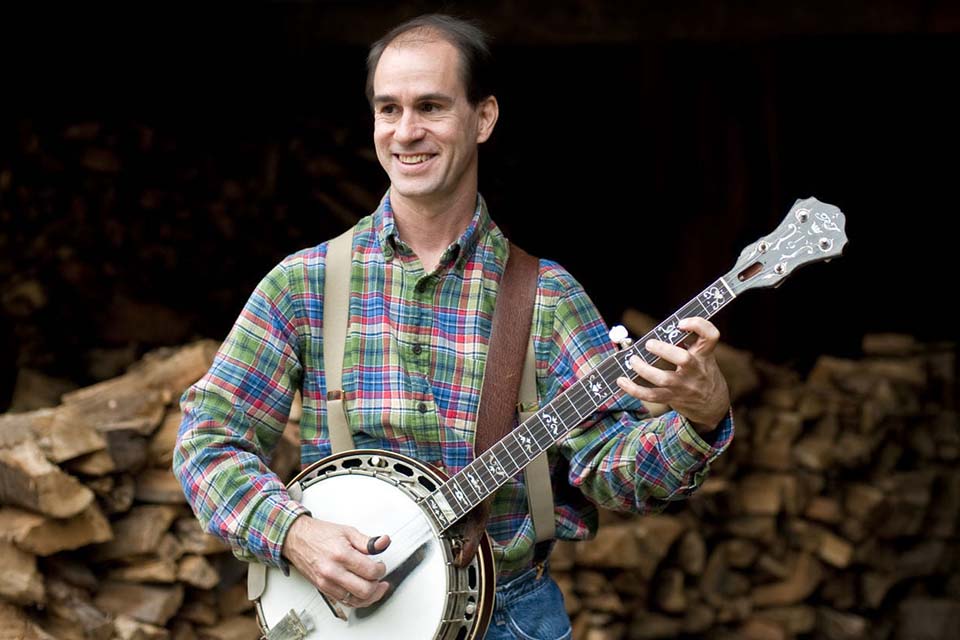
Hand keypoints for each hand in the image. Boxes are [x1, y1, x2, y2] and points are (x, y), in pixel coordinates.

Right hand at [282, 516, 390, 607]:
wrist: (297, 539)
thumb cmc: (319, 534)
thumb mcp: (347, 532)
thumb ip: (368, 541)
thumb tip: (384, 542)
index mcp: (341, 555)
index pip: (370, 571)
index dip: (381, 570)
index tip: (380, 565)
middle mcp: (333, 572)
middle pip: (365, 590)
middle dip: (378, 585)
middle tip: (379, 577)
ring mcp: (327, 583)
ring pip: (356, 601)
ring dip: (370, 596)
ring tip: (374, 586)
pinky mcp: (323, 590)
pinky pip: (345, 602)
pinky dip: (357, 600)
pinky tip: (362, 592)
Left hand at [615, 317, 729, 431]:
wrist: (713, 405)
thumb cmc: (704, 373)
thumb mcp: (703, 356)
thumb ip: (689, 341)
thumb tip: (662, 328)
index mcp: (704, 355)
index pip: (710, 336)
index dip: (697, 325)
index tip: (680, 323)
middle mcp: (696, 370)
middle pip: (684, 359)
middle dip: (664, 350)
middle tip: (649, 343)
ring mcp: (684, 386)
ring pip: (664, 379)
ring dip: (644, 369)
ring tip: (633, 360)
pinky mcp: (672, 398)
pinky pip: (651, 395)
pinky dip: (634, 389)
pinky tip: (622, 381)